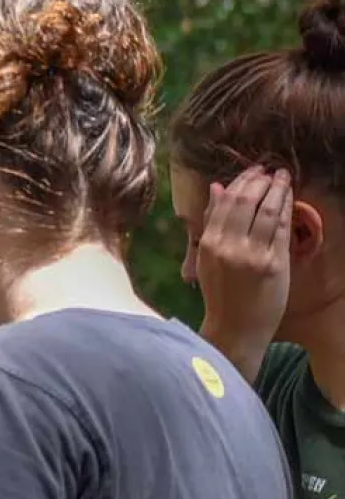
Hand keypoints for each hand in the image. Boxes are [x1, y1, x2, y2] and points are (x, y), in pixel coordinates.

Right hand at [198, 166, 293, 343]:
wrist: (235, 327)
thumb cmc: (221, 293)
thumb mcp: (208, 256)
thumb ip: (212, 222)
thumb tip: (216, 188)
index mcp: (209, 243)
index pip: (226, 202)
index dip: (242, 181)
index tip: (254, 170)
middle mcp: (228, 246)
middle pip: (246, 201)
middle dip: (261, 180)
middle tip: (270, 171)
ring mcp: (252, 254)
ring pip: (267, 210)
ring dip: (277, 189)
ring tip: (283, 177)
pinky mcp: (274, 263)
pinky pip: (281, 227)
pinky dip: (287, 208)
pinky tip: (289, 197)